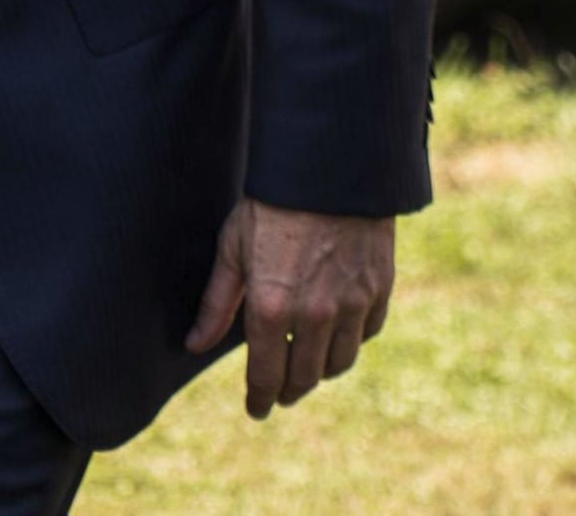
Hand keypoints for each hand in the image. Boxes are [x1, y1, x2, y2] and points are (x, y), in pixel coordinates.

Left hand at [184, 198, 395, 419]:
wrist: (330, 167)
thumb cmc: (272, 203)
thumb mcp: (233, 248)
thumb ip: (217, 303)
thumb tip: (195, 344)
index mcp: (271, 308)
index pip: (266, 377)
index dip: (260, 399)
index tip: (257, 409)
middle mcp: (314, 315)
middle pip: (304, 378)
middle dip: (289, 390)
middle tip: (282, 392)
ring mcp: (352, 303)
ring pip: (339, 363)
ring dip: (321, 370)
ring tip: (310, 364)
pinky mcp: (380, 288)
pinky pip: (368, 333)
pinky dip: (353, 340)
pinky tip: (339, 332)